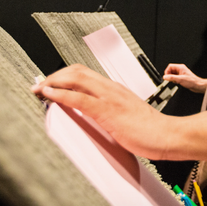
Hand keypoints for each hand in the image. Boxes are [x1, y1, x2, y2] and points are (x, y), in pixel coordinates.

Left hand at [32, 64, 171, 159]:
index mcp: (114, 89)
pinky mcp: (108, 110)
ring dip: (53, 82)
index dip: (63, 76)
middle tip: (39, 86)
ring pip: (76, 78)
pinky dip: (61, 94)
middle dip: (54, 76)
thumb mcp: (125, 116)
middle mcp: (111, 88)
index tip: (49, 85)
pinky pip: (79, 98)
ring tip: (39, 89)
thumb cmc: (150, 130)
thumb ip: (110, 112)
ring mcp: (109, 97)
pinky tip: (50, 95)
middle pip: (77, 70)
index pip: (84, 74)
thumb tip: (93, 117)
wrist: (167, 135)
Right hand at [163, 63, 206, 93]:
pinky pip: (175, 77)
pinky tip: (177, 82)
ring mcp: (181, 73)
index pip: (170, 66)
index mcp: (180, 67)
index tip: (166, 76)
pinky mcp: (181, 77)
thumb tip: (165, 77)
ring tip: (174, 81)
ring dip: (172, 78)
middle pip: (171, 70)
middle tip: (169, 79)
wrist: (197, 85)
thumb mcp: (180, 79)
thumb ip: (172, 78)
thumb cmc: (192, 81)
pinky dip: (174, 80)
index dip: (167, 71)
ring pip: (172, 74)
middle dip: (169, 75)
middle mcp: (180, 69)